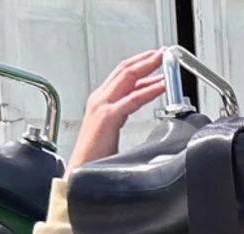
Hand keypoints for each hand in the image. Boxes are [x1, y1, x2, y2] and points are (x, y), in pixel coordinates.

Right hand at [69, 50, 167, 168]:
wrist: (80, 172)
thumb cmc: (96, 156)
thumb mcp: (112, 128)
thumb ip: (123, 114)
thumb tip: (139, 106)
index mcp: (100, 101)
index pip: (121, 75)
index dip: (139, 64)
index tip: (156, 59)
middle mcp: (100, 99)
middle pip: (124, 70)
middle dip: (145, 59)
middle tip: (163, 52)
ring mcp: (102, 106)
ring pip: (127, 78)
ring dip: (147, 67)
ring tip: (163, 60)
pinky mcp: (107, 118)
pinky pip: (132, 100)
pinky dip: (148, 90)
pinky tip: (160, 86)